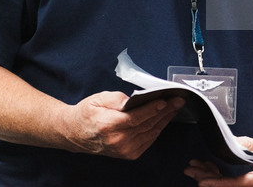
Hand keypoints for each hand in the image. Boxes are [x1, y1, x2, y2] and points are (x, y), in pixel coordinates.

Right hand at [57, 90, 185, 158]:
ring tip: (175, 106)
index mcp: (108, 126)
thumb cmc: (87, 114)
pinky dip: (158, 128)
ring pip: (151, 132)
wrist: (75, 133)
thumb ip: (118, 99)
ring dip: (165, 119)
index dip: (153, 109)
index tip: (166, 100)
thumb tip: (134, 100)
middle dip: (165, 111)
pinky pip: (149, 139)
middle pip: (147, 124)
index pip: (137, 118)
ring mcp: (124, 149)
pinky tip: (164, 118)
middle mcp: (117, 140)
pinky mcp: (128, 154)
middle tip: (178, 99)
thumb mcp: (99, 99)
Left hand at [184, 136, 252, 185]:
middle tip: (190, 168)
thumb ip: (251, 145)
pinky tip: (210, 167)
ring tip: (195, 166)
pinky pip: (231, 185)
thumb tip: (233, 142)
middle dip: (206, 177)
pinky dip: (219, 176)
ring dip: (210, 175)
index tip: (202, 181)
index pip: (235, 185)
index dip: (217, 183)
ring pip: (227, 186)